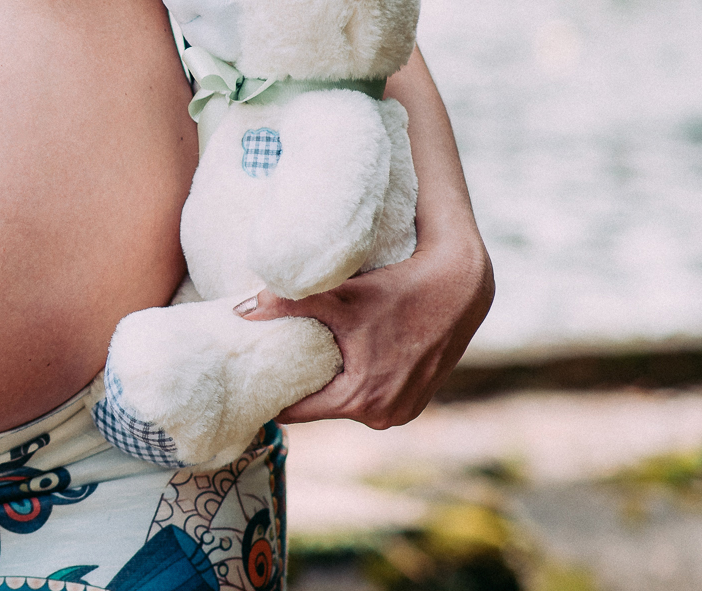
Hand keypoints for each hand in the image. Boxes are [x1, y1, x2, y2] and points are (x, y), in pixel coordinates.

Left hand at [238, 223, 492, 427]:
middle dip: (300, 385)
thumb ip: (286, 304)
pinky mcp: (416, 398)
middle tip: (271, 361)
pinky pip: (371, 394)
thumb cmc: (399, 291)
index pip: (298, 411)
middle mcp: (386, 416)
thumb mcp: (339, 297)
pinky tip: (340, 356)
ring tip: (301, 357)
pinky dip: (356, 379)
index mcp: (363, 400)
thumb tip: (241, 311)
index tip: (249, 381)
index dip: (272, 394)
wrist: (459, 285)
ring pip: (347, 400)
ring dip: (330, 382)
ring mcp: (404, 410)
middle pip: (323, 406)